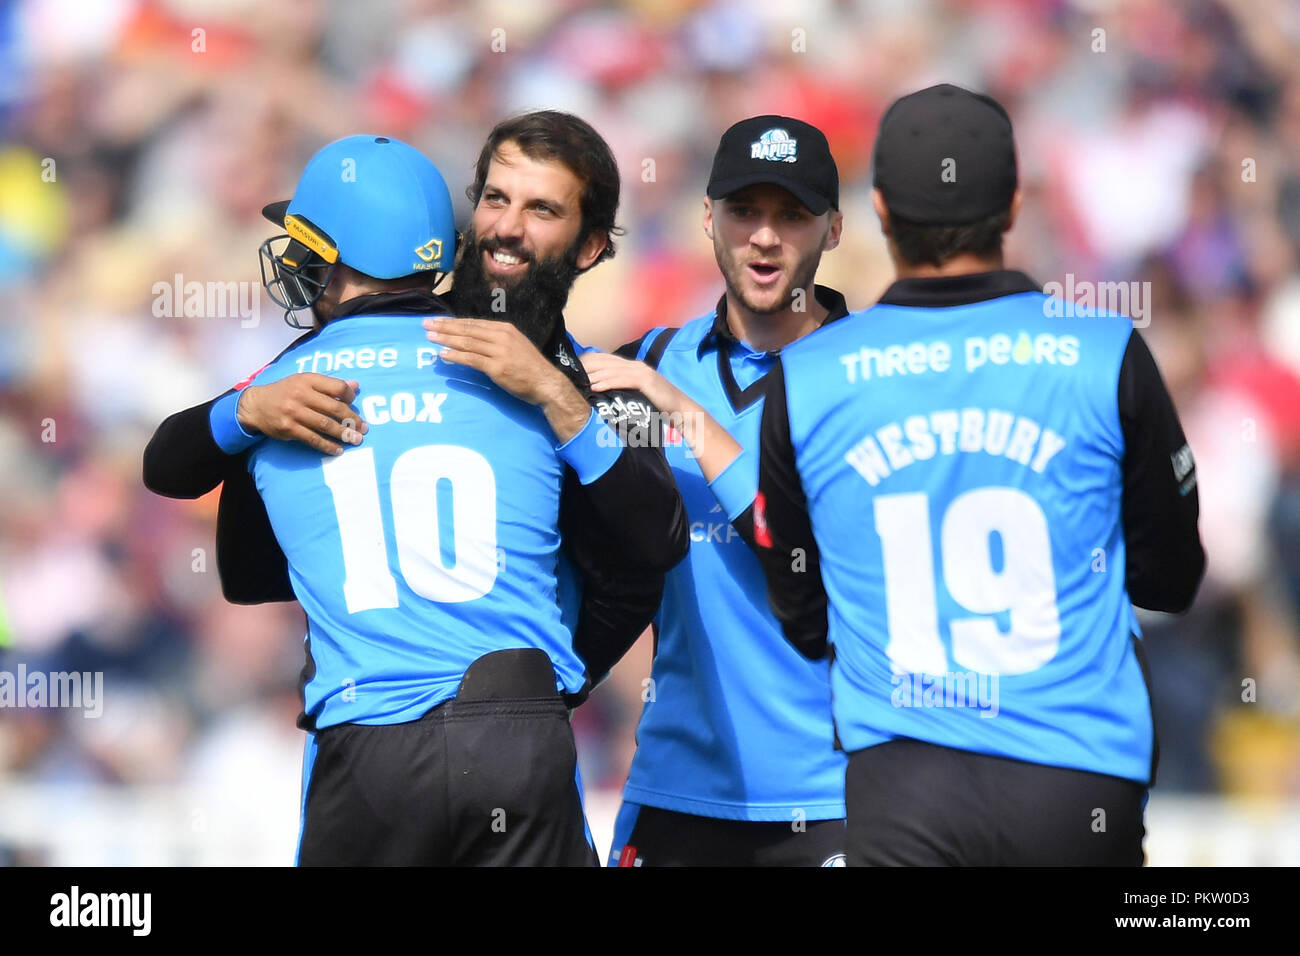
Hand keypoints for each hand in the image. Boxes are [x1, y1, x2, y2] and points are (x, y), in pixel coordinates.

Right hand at [236, 373, 366, 455]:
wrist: (256, 405)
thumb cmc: (285, 392)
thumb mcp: (305, 381)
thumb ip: (329, 384)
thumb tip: (355, 386)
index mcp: (308, 380)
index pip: (337, 387)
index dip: (351, 396)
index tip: (356, 405)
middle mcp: (301, 394)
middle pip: (335, 408)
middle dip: (352, 420)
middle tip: (364, 428)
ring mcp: (294, 412)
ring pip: (326, 425)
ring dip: (344, 434)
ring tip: (356, 440)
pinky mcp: (289, 428)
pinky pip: (313, 439)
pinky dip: (327, 445)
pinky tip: (338, 449)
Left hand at [425, 317, 588, 441]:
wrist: (546, 383)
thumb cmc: (530, 367)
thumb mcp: (515, 345)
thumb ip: (496, 341)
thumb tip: (474, 339)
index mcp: (505, 329)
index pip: (473, 323)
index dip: (454, 322)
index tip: (438, 321)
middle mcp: (501, 336)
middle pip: (467, 330)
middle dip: (445, 327)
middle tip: (426, 325)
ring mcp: (499, 352)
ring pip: (467, 343)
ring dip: (446, 340)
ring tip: (429, 338)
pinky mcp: (497, 368)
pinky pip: (471, 360)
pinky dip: (456, 356)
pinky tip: (443, 354)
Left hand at [582, 349, 740, 481]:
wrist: (681, 411)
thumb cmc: (657, 407)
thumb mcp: (635, 396)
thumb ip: (620, 391)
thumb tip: (599, 396)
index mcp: (630, 367)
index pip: (603, 360)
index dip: (585, 363)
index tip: (570, 371)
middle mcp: (634, 365)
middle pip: (603, 361)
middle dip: (584, 366)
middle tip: (567, 373)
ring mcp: (640, 371)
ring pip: (610, 369)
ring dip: (591, 374)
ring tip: (576, 379)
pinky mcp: (645, 380)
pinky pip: (622, 379)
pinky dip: (607, 382)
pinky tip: (594, 386)